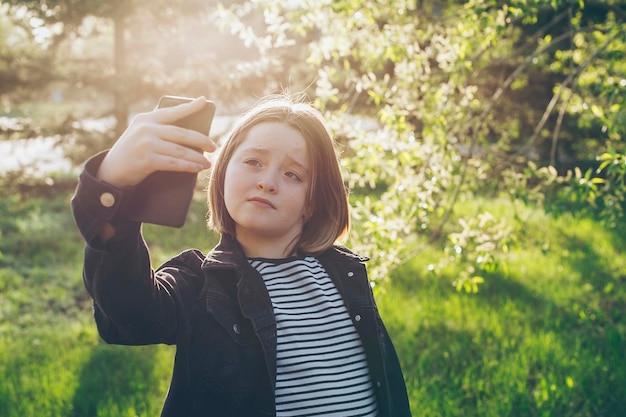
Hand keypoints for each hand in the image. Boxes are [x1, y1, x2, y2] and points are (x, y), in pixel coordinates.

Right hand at [96, 97, 216, 187]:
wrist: (111, 171)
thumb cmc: (132, 152)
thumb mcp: (141, 134)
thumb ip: (159, 130)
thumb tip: (192, 136)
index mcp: (146, 119)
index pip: (172, 111)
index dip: (190, 106)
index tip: (204, 101)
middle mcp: (147, 128)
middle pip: (182, 134)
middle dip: (201, 140)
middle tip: (213, 147)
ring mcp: (147, 143)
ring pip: (180, 150)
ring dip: (197, 158)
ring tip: (207, 162)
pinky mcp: (147, 159)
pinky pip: (174, 163)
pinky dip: (188, 166)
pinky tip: (197, 168)